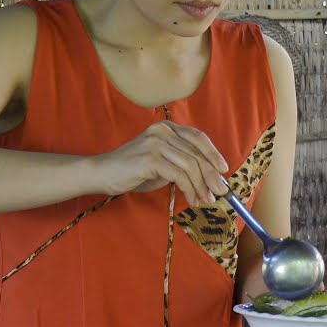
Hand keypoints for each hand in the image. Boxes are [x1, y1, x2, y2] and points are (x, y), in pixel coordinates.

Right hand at [92, 121, 228, 205]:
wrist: (102, 174)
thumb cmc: (132, 171)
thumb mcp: (162, 163)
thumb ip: (182, 163)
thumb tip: (210, 177)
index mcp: (166, 127)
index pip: (198, 137)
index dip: (213, 154)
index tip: (223, 170)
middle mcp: (163, 131)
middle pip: (197, 153)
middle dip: (211, 174)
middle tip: (221, 192)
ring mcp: (156, 143)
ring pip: (191, 165)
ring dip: (202, 186)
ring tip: (206, 200)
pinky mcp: (151, 159)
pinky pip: (179, 176)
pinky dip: (190, 189)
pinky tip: (191, 199)